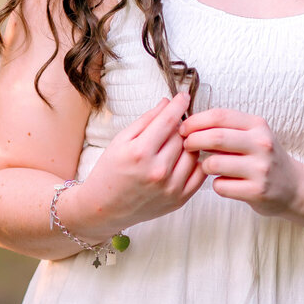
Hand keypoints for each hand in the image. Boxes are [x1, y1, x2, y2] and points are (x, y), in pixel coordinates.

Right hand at [66, 92, 206, 239]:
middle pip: (182, 136)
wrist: (104, 207)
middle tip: (172, 125)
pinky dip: (196, 161)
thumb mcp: (121, 140)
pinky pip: (199, 173)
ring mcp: (170, 187)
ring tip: (175, 143)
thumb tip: (168, 103)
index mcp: (140, 152)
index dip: (179, 104)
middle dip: (180, 125)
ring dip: (188, 143)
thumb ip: (146, 120)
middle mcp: (157, 171)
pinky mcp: (179, 199)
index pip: (169, 120)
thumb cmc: (110, 171)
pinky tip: (184, 157)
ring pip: (193, 152)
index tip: (184, 96)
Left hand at [180, 109, 302, 216]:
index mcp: (258, 125)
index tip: (183, 128)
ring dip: (203, 165)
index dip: (196, 121)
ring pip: (214, 164)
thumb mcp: (254, 135)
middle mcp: (261, 144)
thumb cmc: (265, 158)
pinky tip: (224, 182)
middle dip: (193, 140)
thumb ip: (228, 129)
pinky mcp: (256, 191)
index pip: (220, 116)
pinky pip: (220, 186)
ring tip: (208, 166)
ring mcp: (260, 169)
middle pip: (215, 138)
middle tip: (185, 145)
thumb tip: (191, 125)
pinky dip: (216, 184)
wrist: (295, 187)